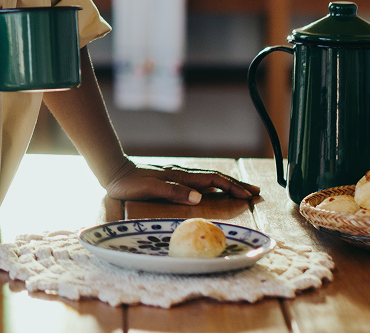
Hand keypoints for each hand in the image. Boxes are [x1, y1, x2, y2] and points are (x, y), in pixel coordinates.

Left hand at [102, 160, 260, 204]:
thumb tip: (199, 198)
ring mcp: (178, 176)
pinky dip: (213, 186)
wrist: (114, 172)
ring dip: (227, 185)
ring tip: (241, 190)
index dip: (232, 188)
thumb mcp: (150, 188)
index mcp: (181, 177)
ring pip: (209, 179)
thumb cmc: (129, 183)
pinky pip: (199, 182)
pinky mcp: (172, 179)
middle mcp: (183, 175)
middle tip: (255, 191)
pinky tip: (215, 190)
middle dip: (236, 185)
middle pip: (216, 178)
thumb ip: (173, 192)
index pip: (213, 181)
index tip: (248, 195)